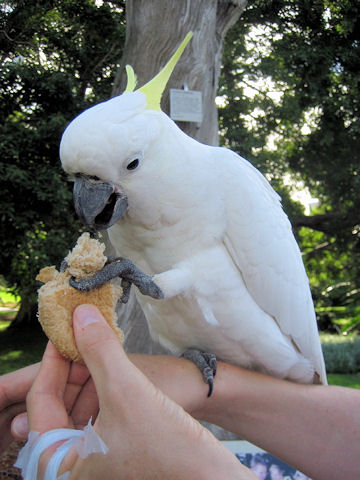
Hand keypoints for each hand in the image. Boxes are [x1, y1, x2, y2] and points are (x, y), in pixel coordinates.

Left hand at [1, 346, 207, 454]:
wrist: (212, 472)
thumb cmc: (171, 446)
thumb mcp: (128, 390)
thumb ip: (99, 350)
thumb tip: (80, 313)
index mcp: (60, 466)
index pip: (41, 403)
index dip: (52, 360)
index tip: (65, 329)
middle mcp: (70, 466)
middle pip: (56, 403)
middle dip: (70, 365)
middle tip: (80, 332)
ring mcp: (91, 457)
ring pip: (75, 404)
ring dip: (86, 371)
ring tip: (96, 343)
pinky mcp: (109, 449)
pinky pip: (93, 410)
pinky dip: (99, 384)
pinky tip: (109, 363)